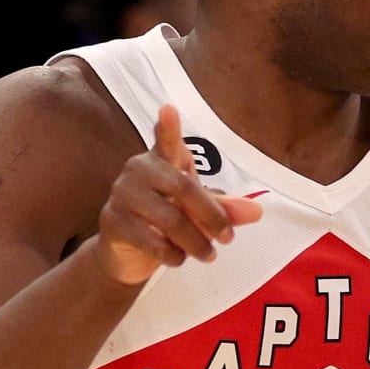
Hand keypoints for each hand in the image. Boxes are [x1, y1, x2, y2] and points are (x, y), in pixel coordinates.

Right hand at [94, 104, 261, 284]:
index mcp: (161, 160)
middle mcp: (137, 170)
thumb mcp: (196, 212)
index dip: (167, 127)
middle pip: (182, 188)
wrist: (124, 254)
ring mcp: (122, 195)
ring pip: (170, 219)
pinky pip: (152, 241)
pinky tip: (178, 258)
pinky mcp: (112, 222)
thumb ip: (223, 209)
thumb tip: (256, 212)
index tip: (168, 109)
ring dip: (196, 242)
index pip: (166, 140)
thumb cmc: (164, 222)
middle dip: (211, 216)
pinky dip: (173, 255)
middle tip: (228, 238)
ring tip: (209, 255)